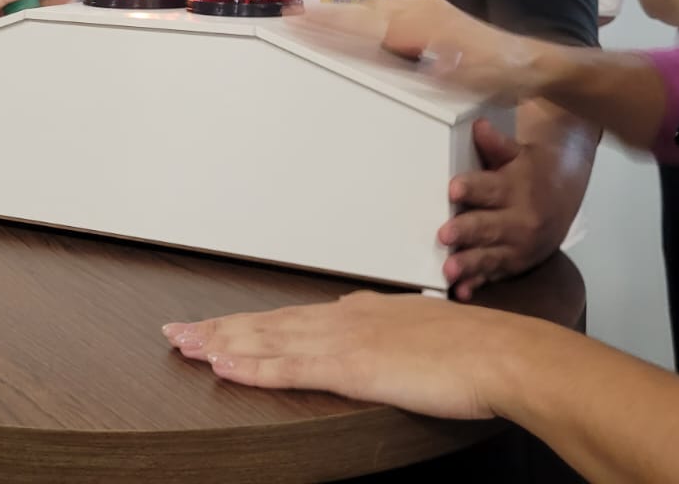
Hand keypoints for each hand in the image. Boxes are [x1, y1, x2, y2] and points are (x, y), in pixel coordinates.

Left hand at [163, 291, 510, 419]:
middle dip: (219, 329)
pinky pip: (291, 366)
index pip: (291, 317)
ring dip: (222, 342)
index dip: (249, 323)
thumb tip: (376, 346)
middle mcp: (345, 318)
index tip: (215, 327)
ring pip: (269, 339)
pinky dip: (254, 365)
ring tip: (184, 344)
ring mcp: (346, 340)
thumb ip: (392, 340)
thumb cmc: (475, 350)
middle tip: (176, 333)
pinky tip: (225, 365)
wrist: (502, 352)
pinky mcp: (353, 367)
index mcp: (361, 312)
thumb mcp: (423, 338)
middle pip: (268, 323)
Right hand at [293, 0, 550, 102]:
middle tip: (288, 18)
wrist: (532, 64)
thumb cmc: (495, 75)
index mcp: (417, 24)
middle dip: (324, 15)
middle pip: (360, 12)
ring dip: (339, 12)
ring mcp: (424, 9)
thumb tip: (373, 55)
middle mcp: (417, 10)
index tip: (296, 23)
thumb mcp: (452, 77)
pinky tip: (352, 22)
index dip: (327, 25)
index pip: (361, 25)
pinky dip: (359, 14)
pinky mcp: (429, 15)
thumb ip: (410, 65)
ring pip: (370, 9)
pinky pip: (383, 11)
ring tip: (308, 17)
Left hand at [442, 120, 568, 296]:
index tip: (453, 188)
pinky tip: (462, 293)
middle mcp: (519, 220)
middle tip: (444, 235)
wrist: (565, 193)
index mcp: (516, 188)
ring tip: (449, 270)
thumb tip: (479, 126)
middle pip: (489, 226)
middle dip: (467, 231)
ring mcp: (518, 246)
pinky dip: (478, 285)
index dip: (472, 187)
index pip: (491, 187)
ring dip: (469, 264)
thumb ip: (495, 144)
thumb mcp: (517, 152)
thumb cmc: (530, 169)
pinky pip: (495, 275)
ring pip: (491, 256)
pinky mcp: (515, 263)